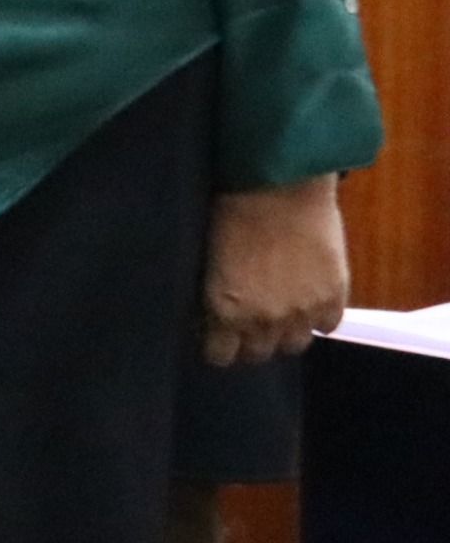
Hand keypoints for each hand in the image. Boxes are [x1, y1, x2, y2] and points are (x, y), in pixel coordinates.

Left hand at [203, 175, 348, 365]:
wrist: (279, 186)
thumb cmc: (231, 212)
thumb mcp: (207, 262)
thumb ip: (213, 297)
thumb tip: (211, 317)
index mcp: (225, 311)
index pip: (221, 356)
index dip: (219, 347)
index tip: (218, 338)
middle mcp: (264, 320)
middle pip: (259, 354)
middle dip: (251, 343)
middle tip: (249, 325)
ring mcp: (303, 311)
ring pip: (295, 346)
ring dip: (286, 334)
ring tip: (280, 316)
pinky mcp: (334, 295)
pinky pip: (328, 326)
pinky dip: (319, 319)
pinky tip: (309, 303)